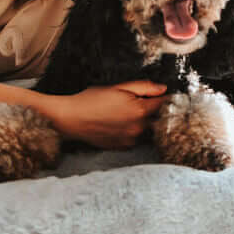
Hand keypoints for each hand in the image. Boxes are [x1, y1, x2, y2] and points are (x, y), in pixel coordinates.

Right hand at [41, 80, 168, 149]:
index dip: (158, 96)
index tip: (154, 94)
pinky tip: (114, 123)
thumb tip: (162, 89)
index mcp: (139, 110)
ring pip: (143, 128)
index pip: (161, 103)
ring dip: (137, 121)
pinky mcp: (121, 146)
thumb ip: (144, 87)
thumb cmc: (91, 100)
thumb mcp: (118, 87)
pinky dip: (128, 130)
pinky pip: (132, 137)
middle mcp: (138, 127)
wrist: (71, 117)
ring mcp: (130, 139)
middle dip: (146, 109)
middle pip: (153, 117)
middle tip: (128, 102)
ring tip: (118, 113)